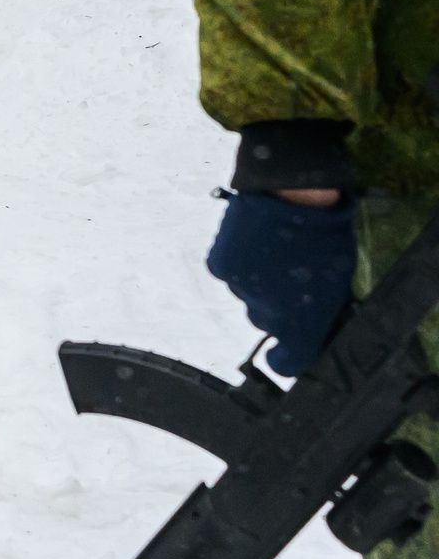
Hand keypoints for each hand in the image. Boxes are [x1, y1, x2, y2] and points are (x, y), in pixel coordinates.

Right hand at [205, 189, 358, 375]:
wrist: (293, 196)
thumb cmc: (327, 240)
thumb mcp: (338, 282)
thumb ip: (321, 309)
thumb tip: (312, 322)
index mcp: (300, 323)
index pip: (287, 363)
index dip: (286, 359)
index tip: (286, 352)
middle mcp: (265, 314)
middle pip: (265, 320)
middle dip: (276, 305)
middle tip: (291, 278)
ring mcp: (239, 289)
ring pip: (247, 294)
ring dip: (258, 280)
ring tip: (274, 252)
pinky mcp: (220, 266)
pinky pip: (230, 273)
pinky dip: (240, 263)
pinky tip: (254, 244)